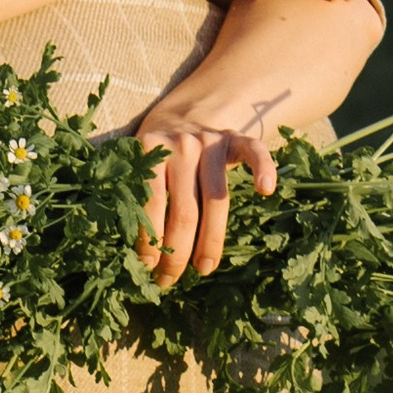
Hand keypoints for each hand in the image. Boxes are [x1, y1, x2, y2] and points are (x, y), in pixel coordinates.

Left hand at [135, 114, 276, 279]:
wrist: (182, 113)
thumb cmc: (155, 154)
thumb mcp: (136, 166)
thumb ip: (133, 196)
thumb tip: (127, 252)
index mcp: (150, 150)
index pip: (152, 204)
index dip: (150, 240)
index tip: (147, 267)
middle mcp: (182, 144)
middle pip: (185, 210)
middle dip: (177, 252)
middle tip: (169, 279)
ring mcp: (212, 141)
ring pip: (216, 199)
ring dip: (210, 240)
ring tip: (203, 269)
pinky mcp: (236, 139)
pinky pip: (255, 152)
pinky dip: (263, 168)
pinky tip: (265, 190)